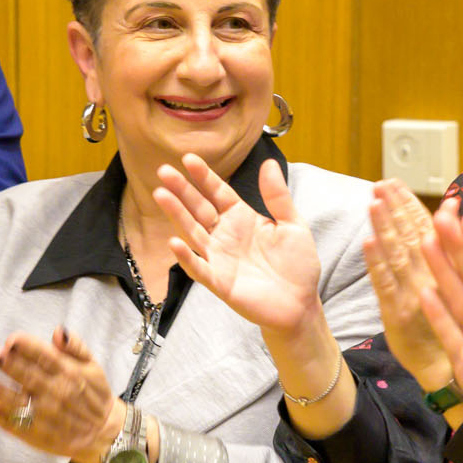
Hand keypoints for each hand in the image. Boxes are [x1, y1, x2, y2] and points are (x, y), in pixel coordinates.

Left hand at [0, 327, 124, 462]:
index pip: (44, 356)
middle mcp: (56, 393)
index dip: (26, 346)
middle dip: (9, 365)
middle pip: (28, 376)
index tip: (11, 340)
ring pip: (18, 401)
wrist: (103, 432)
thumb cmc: (95, 394)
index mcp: (69, 373)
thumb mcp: (92, 365)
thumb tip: (58, 331)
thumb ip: (75, 346)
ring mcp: (46, 415)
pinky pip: (15, 424)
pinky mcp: (38, 434)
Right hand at [153, 154, 321, 335]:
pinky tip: (175, 242)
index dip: (203, 176)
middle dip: (181, 190)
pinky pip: (199, 268)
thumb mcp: (293, 225)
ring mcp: (219, 258)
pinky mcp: (219, 282)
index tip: (188, 158)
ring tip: (161, 195)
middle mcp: (225, 235)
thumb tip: (268, 164)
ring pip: (193, 232)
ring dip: (176, 214)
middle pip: (199, 208)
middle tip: (164, 171)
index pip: (218, 192)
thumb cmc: (297, 265)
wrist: (301, 304)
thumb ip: (278, 197)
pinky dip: (186, 257)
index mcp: (242, 218)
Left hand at [362, 179, 450, 388]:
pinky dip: (375, 263)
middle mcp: (433, 278)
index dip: (411, 204)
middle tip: (381, 185)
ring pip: (396, 256)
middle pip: (411, 238)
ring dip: (384, 227)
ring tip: (372, 202)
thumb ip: (453, 239)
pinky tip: (367, 243)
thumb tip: (450, 204)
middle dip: (395, 209)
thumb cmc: (456, 319)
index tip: (396, 184)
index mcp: (450, 267)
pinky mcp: (395, 314)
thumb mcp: (462, 277)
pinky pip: (384, 285)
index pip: (428, 229)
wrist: (444, 366)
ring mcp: (413, 296)